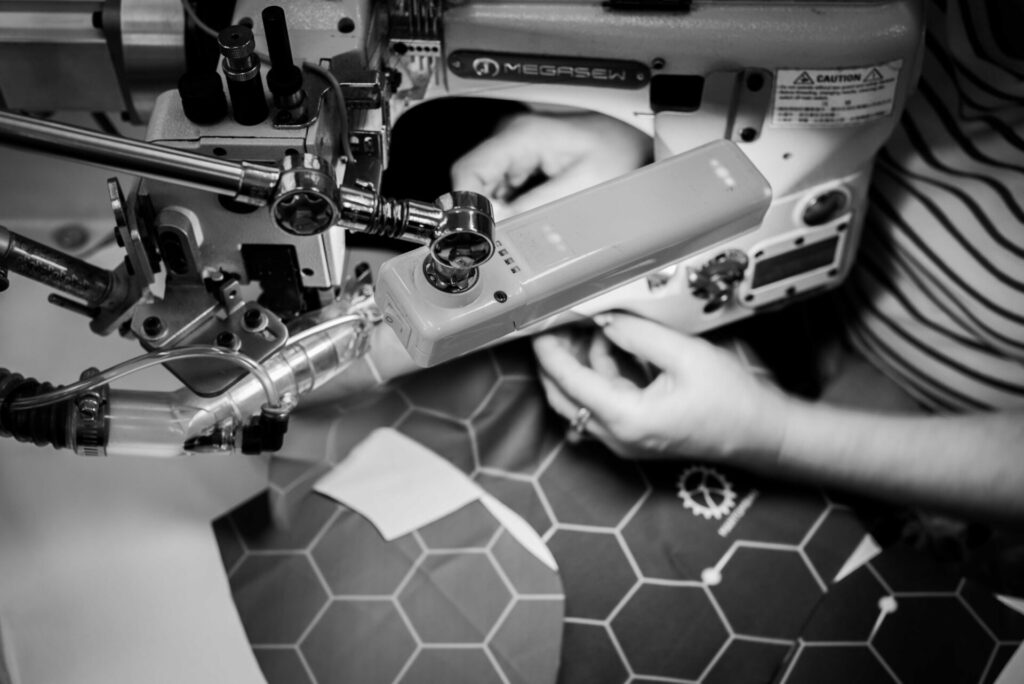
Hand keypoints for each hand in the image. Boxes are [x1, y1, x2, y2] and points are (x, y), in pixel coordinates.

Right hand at [451, 112, 650, 217]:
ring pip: (485, 193)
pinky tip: (530, 218)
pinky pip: (500, 193)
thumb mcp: (579, 188)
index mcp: (521, 135)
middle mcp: (511, 137)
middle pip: (473, 185)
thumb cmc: (618, 153)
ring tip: (529, 227)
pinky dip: (509, 211)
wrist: (637, 143)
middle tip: (507, 243)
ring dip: (498, 216)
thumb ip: (533, 211)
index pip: (467, 172)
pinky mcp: (520, 163)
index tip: (476, 237)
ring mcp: (513, 150)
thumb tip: (497, 231)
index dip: (466, 209)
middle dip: (485, 217)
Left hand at [532, 314, 790, 462]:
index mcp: (626, 419)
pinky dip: (601, 376)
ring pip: (581, 400)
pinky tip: (615, 349)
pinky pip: (602, 404)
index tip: (540, 326)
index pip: (569, 382)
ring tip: (598, 328)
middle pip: (563, 396)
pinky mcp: (634, 435)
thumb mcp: (685, 355)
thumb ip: (638, 334)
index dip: (550, 351)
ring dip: (583, 364)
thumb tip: (603, 320)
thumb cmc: (733, 401)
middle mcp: (618, 436)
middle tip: (562, 324)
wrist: (762, 434)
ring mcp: (624, 440)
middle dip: (558, 358)